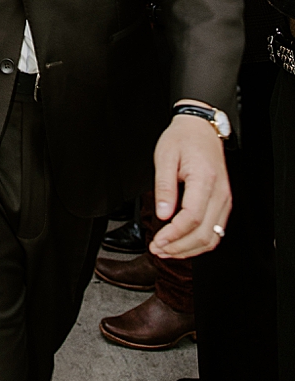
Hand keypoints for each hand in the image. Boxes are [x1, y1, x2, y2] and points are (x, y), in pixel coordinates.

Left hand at [148, 114, 231, 258]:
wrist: (201, 129)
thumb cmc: (182, 140)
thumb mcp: (165, 158)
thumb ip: (164, 187)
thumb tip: (162, 214)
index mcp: (205, 179)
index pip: (192, 217)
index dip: (174, 234)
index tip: (157, 241)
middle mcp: (220, 192)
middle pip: (205, 233)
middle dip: (179, 247)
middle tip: (157, 249)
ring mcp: (225, 199)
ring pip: (213, 237)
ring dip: (188, 249)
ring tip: (166, 250)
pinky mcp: (223, 203)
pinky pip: (216, 231)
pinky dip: (199, 243)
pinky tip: (181, 244)